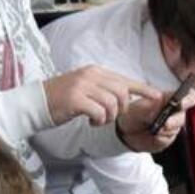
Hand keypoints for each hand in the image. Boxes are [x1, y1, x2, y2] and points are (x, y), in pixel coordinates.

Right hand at [42, 66, 160, 125]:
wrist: (37, 103)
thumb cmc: (62, 99)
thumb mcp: (85, 88)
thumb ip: (103, 89)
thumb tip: (125, 95)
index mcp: (95, 72)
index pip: (124, 80)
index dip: (143, 89)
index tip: (158, 96)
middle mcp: (90, 75)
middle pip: (122, 92)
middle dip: (122, 109)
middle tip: (111, 116)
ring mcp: (82, 86)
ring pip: (112, 103)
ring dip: (109, 117)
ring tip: (98, 120)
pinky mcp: (75, 99)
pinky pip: (99, 112)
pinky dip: (99, 120)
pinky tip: (91, 122)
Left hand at [115, 83, 194, 152]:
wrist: (126, 131)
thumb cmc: (134, 113)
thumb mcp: (140, 107)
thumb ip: (152, 106)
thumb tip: (161, 105)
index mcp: (170, 99)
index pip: (189, 97)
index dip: (188, 99)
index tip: (181, 103)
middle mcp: (175, 113)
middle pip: (183, 116)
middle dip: (174, 121)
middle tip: (165, 124)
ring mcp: (173, 127)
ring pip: (175, 129)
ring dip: (164, 130)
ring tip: (152, 130)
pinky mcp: (168, 139)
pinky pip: (167, 140)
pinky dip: (159, 139)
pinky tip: (152, 136)